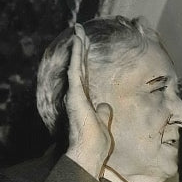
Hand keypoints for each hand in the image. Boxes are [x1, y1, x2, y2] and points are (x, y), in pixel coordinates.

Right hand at [64, 24, 113, 178]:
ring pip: (76, 64)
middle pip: (79, 66)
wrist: (89, 151)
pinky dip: (76, 56)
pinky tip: (77, 43)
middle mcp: (77, 94)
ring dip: (77, 46)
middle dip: (80, 48)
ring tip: (78, 30)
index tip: (85, 45)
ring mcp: (75, 93)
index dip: (85, 60)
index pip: (85, 75)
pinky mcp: (75, 94)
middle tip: (80, 30)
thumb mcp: (103, 123)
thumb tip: (106, 106)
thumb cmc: (96, 142)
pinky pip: (75, 70)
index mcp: (85, 100)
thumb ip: (103, 112)